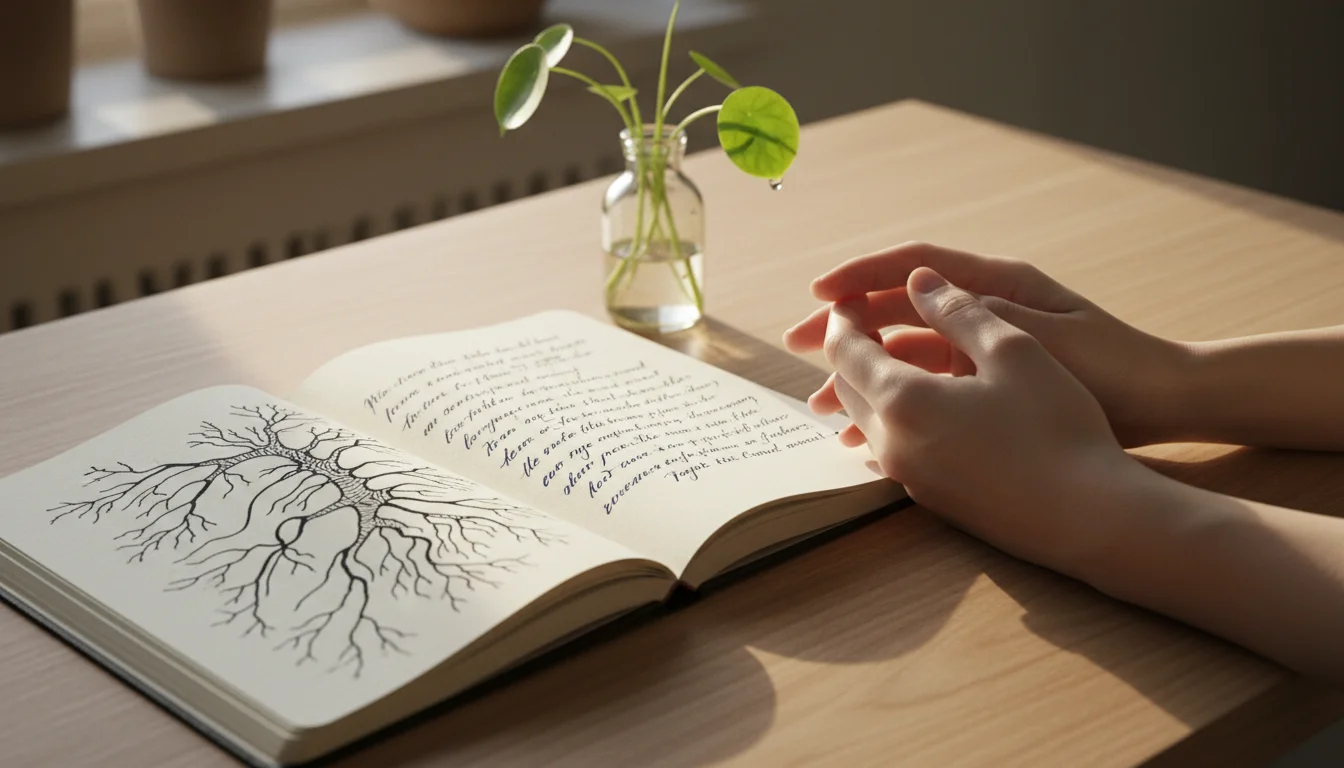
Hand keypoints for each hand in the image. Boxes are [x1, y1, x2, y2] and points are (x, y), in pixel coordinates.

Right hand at [784, 242, 1193, 446]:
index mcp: (999, 285)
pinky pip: (929, 389)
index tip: (819, 294)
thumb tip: (917, 283)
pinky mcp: (990, 385)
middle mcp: (985, 311)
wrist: (1167, 404)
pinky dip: (897, 404)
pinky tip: (868, 433)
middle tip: (795, 348)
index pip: (915, 266)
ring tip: (822, 409)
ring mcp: (985, 350)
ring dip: (864, 377)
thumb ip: (978, 313)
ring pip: (907, 356)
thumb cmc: (1115, 367)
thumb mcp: (1043, 339)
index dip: (862, 275)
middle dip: (846, 330)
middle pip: (899, 311)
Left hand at [816, 266, 1136, 574]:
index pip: (844, 349)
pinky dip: (895, 420)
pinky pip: (893, 450)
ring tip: (897, 360)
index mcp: (901, 399)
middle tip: (870, 322)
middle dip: (852, 350)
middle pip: (847, 387)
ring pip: (867, 421)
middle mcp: (892, 443)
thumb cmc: (1055, 427)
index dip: (844, 317)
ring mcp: (909, 478)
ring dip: (871, 387)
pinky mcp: (931, 500)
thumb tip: (918, 280)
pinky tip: (927, 408)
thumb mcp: (1013, 350)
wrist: (1087, 517)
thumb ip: (959, 311)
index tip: (854, 296)